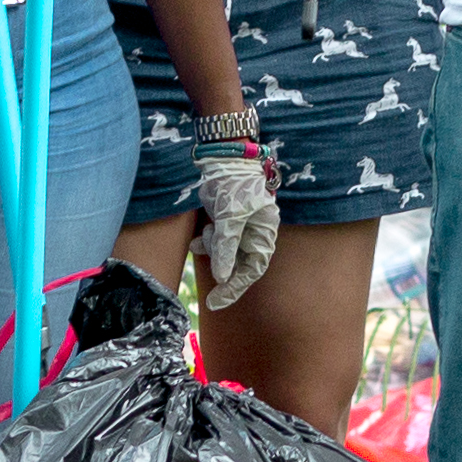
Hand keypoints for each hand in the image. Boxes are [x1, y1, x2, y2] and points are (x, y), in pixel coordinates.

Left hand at [193, 137, 282, 304]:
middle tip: (211, 299)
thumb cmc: (234, 185)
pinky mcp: (224, 223)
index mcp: (264, 232)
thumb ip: (226, 247)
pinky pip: (215, 243)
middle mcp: (254, 234)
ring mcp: (238, 229)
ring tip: (206, 236)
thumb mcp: (230, 217)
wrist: (222, 161)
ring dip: (213, 251)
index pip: (253, 267)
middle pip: (239, 264)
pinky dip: (206, 244)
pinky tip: (197, 241)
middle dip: (224, 273)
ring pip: (224, 254)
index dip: (238, 286)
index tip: (220, 301)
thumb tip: (222, 277)